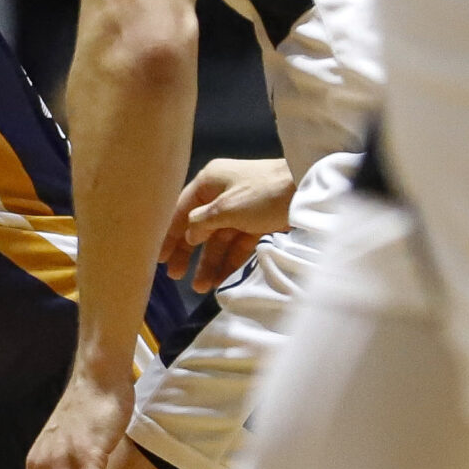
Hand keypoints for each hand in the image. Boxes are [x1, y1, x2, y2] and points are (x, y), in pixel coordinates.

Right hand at [159, 157, 295, 292]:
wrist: (308, 189)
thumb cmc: (262, 193)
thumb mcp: (226, 208)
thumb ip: (202, 223)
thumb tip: (189, 236)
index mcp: (210, 182)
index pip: (182, 210)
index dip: (170, 235)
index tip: (160, 258)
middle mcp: (222, 193)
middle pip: (199, 227)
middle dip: (189, 253)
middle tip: (176, 276)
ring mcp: (241, 208)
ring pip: (219, 239)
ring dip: (209, 262)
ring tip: (200, 287)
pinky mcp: (258, 222)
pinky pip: (237, 244)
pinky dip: (229, 260)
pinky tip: (221, 279)